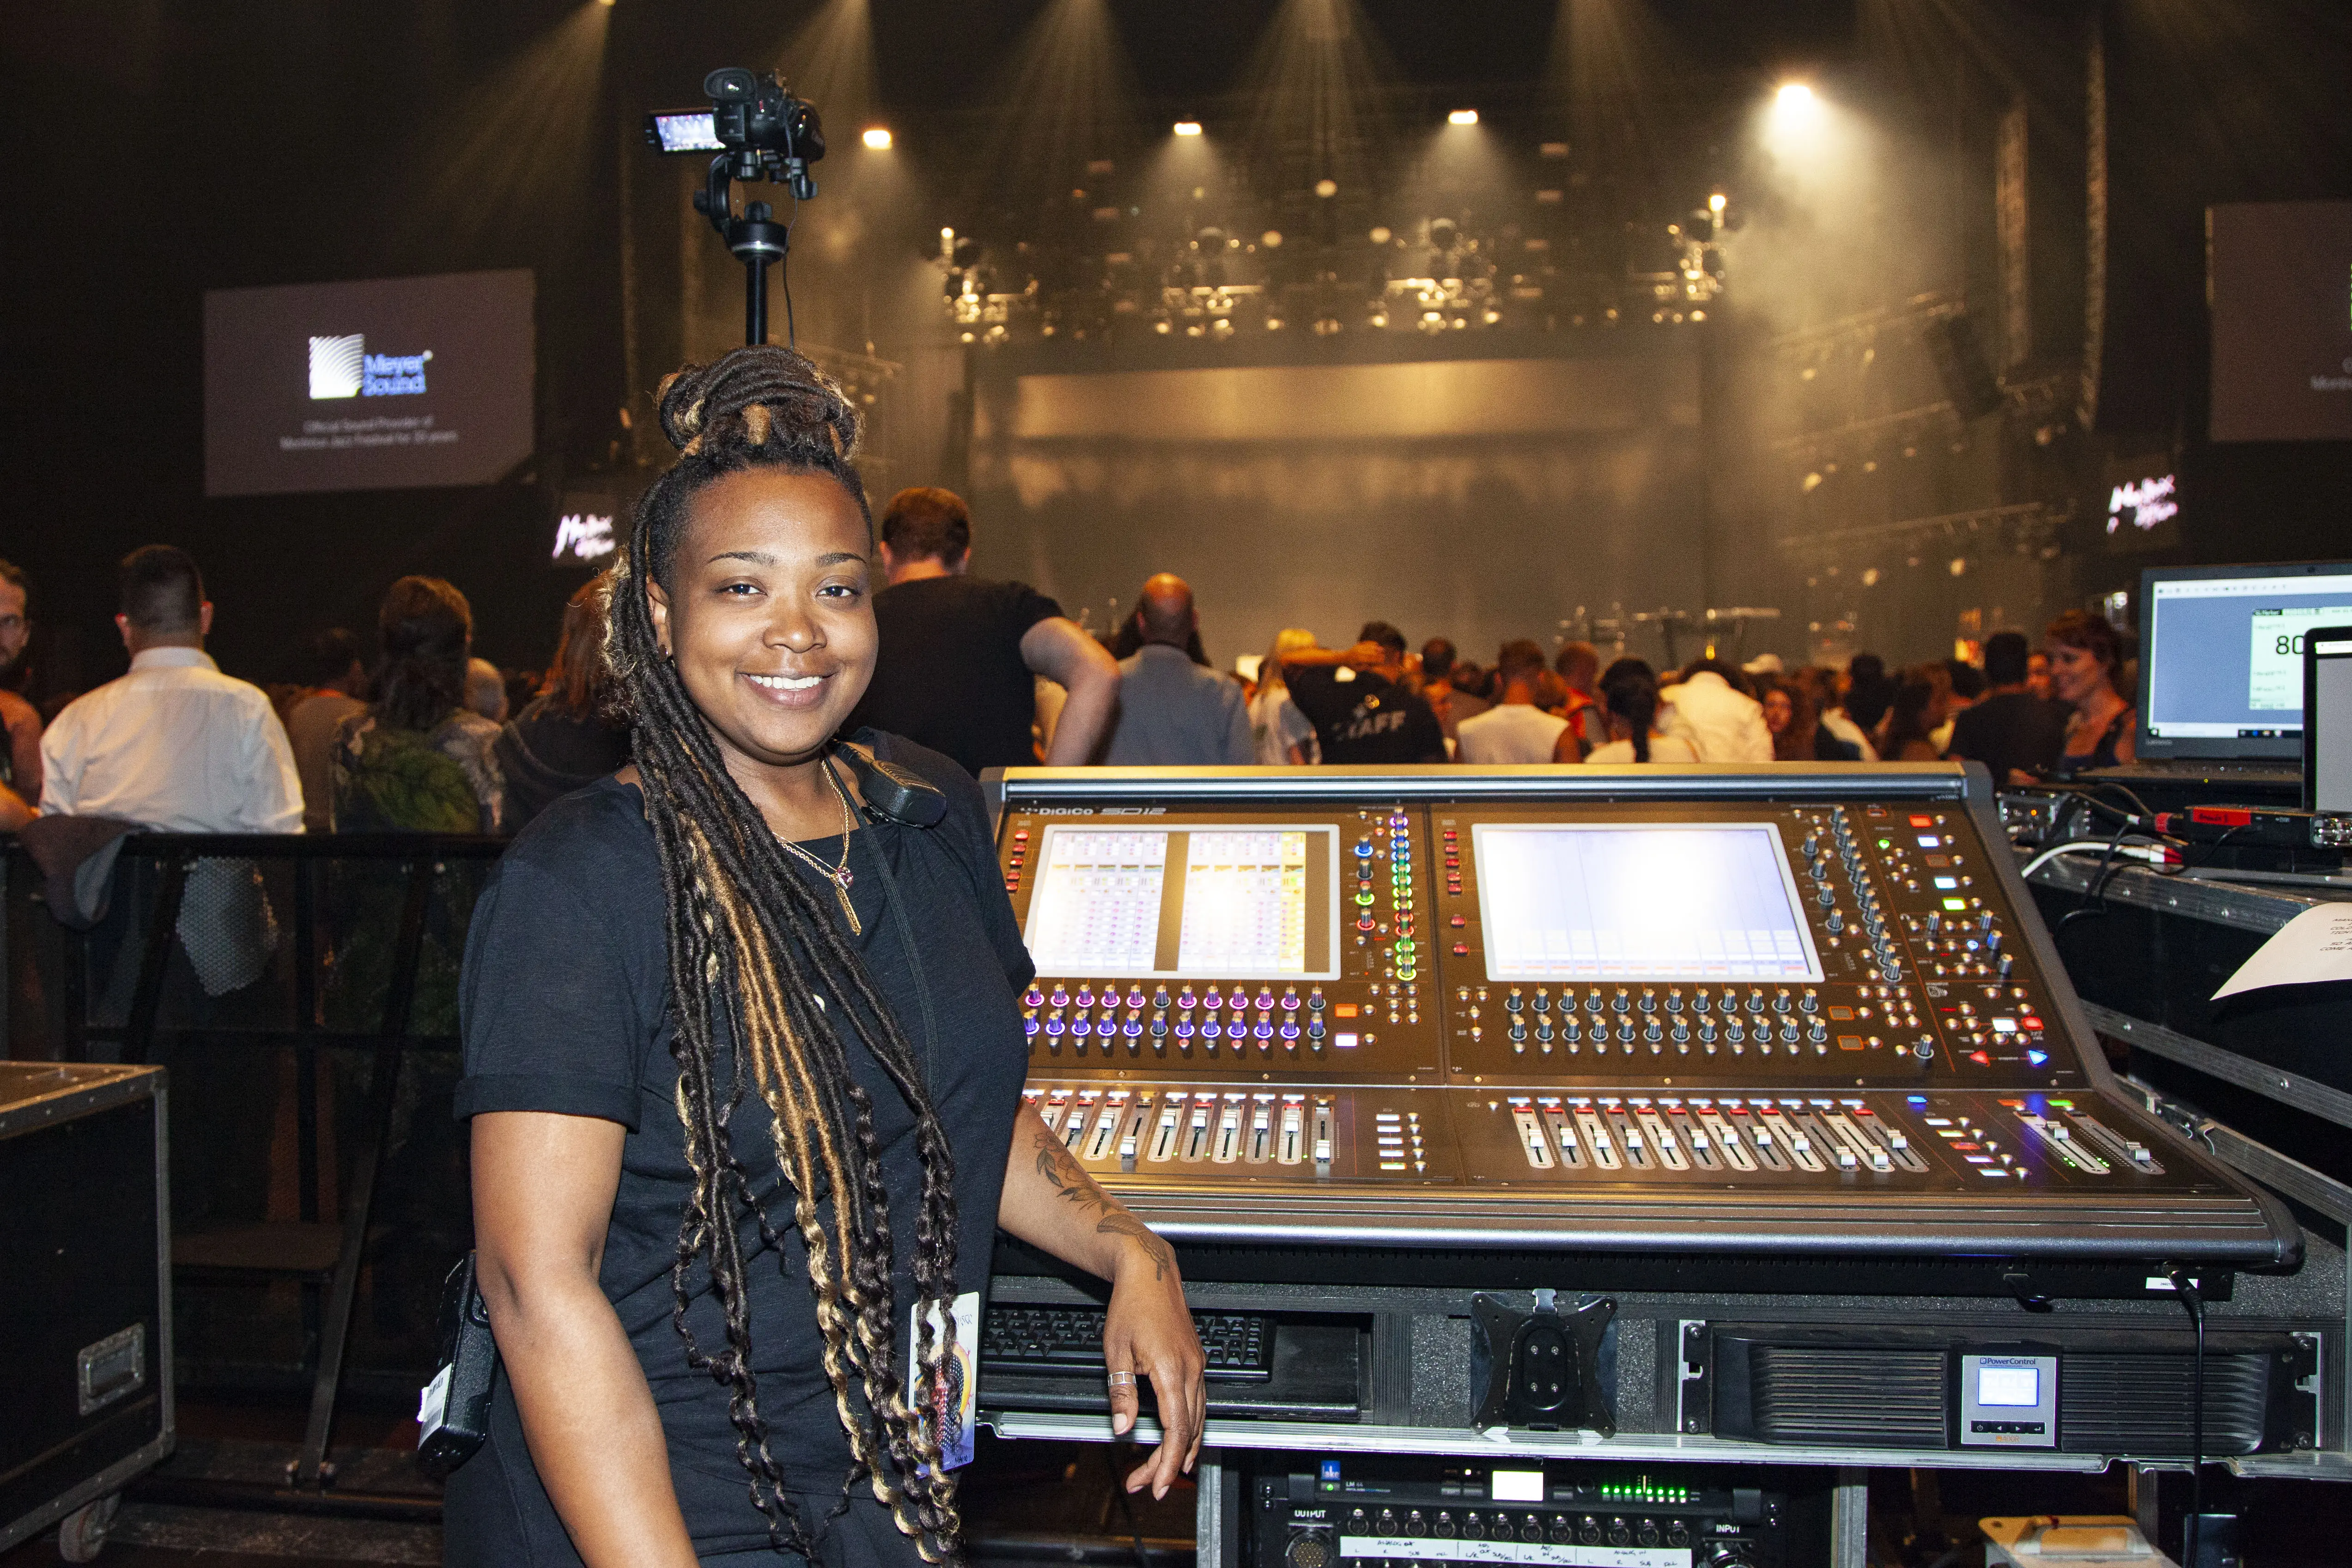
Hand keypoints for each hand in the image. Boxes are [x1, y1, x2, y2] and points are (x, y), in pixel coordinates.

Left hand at [1099, 1221, 1204, 1498]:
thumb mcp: (1116, 1351)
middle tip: (1149, 1484)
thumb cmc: (1131, 1306)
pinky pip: (1199, 1402)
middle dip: (1170, 1463)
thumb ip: (1121, 1392)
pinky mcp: (1194, 1361)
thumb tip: (1123, 1427)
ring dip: (1183, 1448)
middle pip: (1188, 1430)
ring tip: (1166, 1472)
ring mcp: (1196, 1365)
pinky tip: (1183, 1438)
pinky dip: (1192, 1426)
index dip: (1166, 1462)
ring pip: (1199, 1418)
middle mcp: (1191, 1370)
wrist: (1149, 1273)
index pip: (1175, 1430)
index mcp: (1171, 1370)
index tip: (1155, 1483)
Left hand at [1344, 640, 1385, 670]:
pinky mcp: (1358, 645)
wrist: (1343, 657)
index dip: (1377, 659)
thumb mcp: (1356, 669)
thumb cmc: (1350, 665)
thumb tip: (1371, 667)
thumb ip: (1363, 668)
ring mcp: (1358, 648)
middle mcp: (1358, 652)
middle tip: (1384, 655)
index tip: (1382, 660)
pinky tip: (1376, 644)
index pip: (1370, 659)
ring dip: (1376, 648)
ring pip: (1369, 647)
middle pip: (1371, 652)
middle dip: (1378, 654)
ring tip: (1382, 649)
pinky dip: (1371, 643)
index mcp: (1358, 659)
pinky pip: (1366, 643)